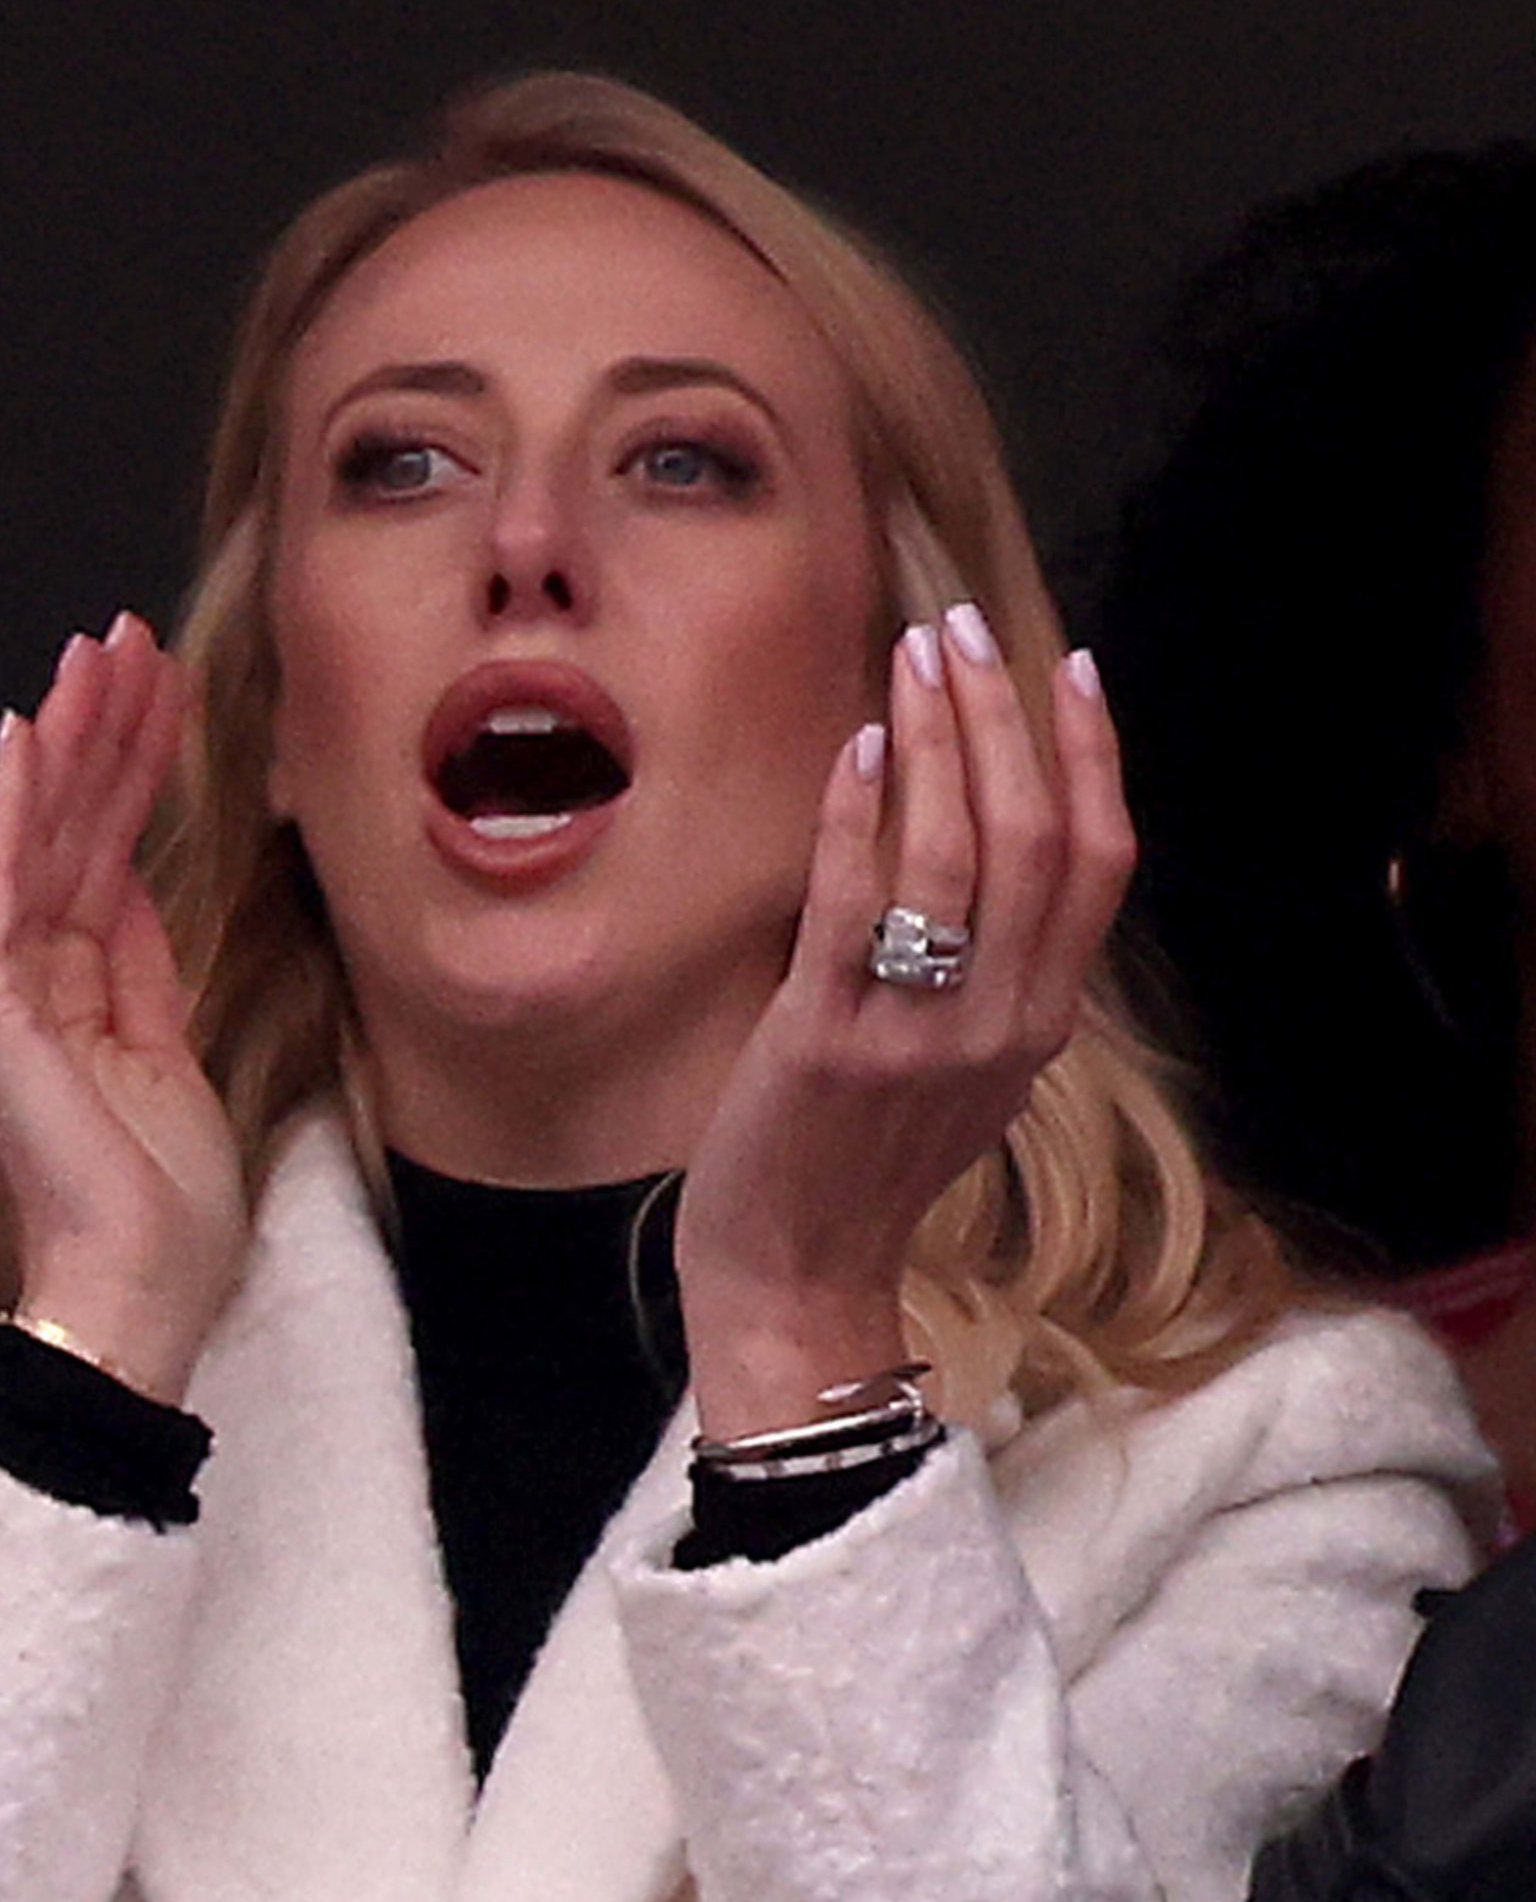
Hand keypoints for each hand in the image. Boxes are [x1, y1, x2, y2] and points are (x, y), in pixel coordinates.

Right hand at [0, 613, 244, 1404]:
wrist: (132, 1284)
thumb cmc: (161, 1205)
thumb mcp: (170, 1056)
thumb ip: (145, 967)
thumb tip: (139, 882)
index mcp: (61, 1002)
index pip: (99, 861)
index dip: (129, 773)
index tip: (159, 692)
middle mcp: (11, 986)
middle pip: (66, 832)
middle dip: (101, 728)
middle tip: (128, 634)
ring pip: (37, 837)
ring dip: (73, 737)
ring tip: (103, 648)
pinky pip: (3, 881)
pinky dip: (15, 803)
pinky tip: (33, 728)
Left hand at [674, 608, 1132, 1437]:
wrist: (797, 1275)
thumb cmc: (863, 1165)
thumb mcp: (964, 1074)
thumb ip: (995, 983)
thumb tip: (995, 868)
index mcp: (1044, 1022)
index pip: (1103, 863)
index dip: (1094, 756)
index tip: (1069, 666)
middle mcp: (1004, 1023)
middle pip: (1037, 836)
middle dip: (1003, 717)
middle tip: (964, 627)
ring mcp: (920, 1032)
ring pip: (956, 855)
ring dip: (934, 741)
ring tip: (911, 660)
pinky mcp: (829, 1040)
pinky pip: (853, 904)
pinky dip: (861, 813)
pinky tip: (854, 747)